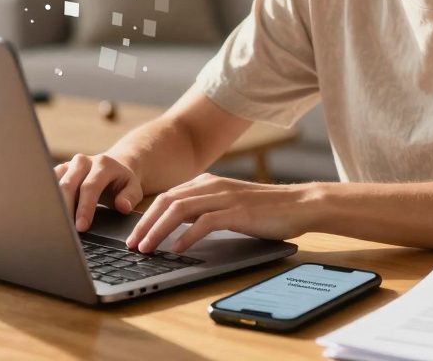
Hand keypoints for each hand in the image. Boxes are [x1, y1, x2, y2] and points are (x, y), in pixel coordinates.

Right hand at [53, 153, 142, 231]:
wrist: (113, 167)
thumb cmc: (122, 182)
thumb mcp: (133, 188)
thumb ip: (130, 197)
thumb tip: (122, 206)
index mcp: (103, 164)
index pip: (90, 187)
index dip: (85, 208)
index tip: (81, 227)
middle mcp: (83, 161)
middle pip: (68, 184)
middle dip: (65, 209)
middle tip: (65, 230)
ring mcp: (69, 165)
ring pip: (55, 184)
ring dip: (53, 204)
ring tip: (55, 224)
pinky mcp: (60, 171)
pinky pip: (49, 184)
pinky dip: (48, 199)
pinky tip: (49, 214)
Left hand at [124, 173, 315, 254]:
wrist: (300, 204)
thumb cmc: (266, 209)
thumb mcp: (230, 204)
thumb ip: (206, 210)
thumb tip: (178, 228)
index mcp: (208, 183)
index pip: (167, 197)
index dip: (146, 216)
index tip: (134, 235)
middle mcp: (212, 186)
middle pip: (167, 202)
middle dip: (145, 224)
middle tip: (131, 244)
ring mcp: (224, 197)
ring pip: (179, 210)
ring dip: (158, 230)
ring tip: (146, 248)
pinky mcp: (238, 212)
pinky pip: (204, 222)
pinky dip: (187, 236)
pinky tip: (177, 249)